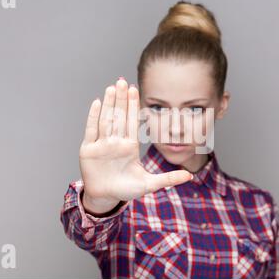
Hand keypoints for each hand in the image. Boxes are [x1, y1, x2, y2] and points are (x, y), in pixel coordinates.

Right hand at [79, 77, 191, 213]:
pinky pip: (91, 130)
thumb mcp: (149, 184)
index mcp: (129, 146)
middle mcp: (116, 142)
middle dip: (121, 99)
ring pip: (106, 119)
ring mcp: (101, 144)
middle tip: (123, 80)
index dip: (134, 106)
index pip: (132, 122)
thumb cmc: (126, 190)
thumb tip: (190, 175)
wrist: (106, 198)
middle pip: (119, 116)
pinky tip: (97, 102)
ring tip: (112, 87)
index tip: (136, 89)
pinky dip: (93, 117)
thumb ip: (168, 178)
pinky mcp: (88, 150)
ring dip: (109, 103)